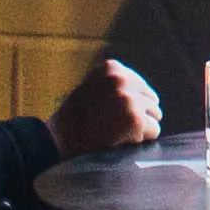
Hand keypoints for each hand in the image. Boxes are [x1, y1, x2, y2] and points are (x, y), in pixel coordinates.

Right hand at [47, 58, 162, 154]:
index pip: (139, 85)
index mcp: (111, 68)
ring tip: (114, 132)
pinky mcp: (135, 119)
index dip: (129, 105)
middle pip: (150, 100)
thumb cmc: (72, 121)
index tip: (110, 114)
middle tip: (112, 127)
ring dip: (139, 128)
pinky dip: (139, 140)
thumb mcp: (91, 89)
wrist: (56, 141)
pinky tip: (118, 140)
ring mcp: (129, 98)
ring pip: (154, 116)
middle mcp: (121, 79)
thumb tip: (145, 94)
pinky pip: (153, 132)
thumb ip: (114, 85)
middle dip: (137, 115)